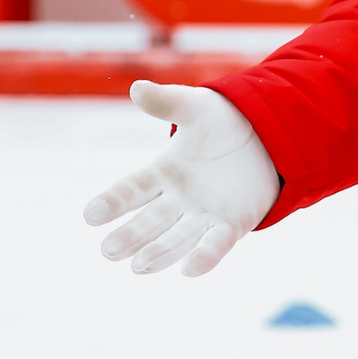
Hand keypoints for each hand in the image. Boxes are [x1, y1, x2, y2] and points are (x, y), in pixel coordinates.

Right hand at [83, 80, 280, 276]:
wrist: (267, 134)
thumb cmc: (220, 121)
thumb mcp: (196, 107)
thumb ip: (168, 101)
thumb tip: (137, 87)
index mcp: (163, 171)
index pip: (132, 189)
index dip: (112, 201)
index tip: (90, 215)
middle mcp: (178, 199)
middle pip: (149, 222)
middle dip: (129, 237)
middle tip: (109, 251)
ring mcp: (203, 214)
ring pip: (176, 238)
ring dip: (158, 253)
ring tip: (138, 267)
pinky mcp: (231, 225)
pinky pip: (215, 244)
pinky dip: (204, 257)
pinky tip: (189, 271)